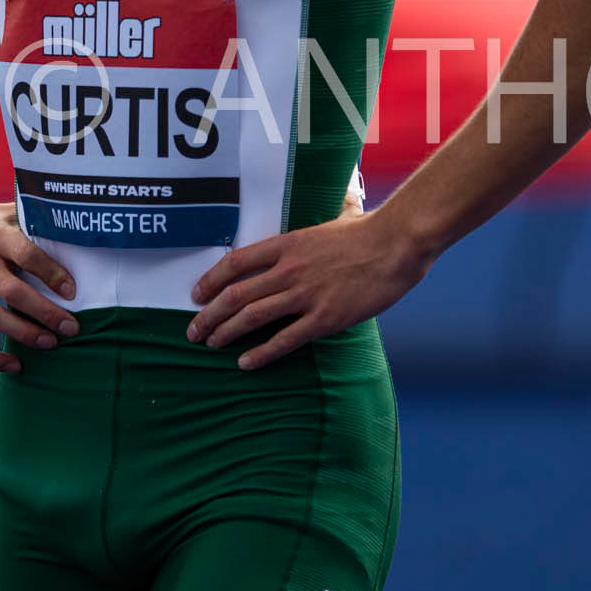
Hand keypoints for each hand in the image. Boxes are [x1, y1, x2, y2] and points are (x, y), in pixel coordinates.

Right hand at [0, 196, 79, 375]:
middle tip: (70, 328)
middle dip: (45, 313)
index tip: (71, 291)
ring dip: (24, 333)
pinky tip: (14, 365)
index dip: (51, 274)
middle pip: (14, 292)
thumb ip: (30, 220)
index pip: (27, 255)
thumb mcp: (1, 212)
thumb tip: (70, 225)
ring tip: (50, 343)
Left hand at [186, 204, 429, 369]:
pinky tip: (246, 362)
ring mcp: (305, 294)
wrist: (396, 243)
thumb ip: (299, 242)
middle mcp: (288, 269)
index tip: (196, 295)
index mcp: (286, 245)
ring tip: (211, 344)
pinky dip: (260, 353)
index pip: (234, 263)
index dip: (210, 280)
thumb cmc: (364, 233)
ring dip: (225, 333)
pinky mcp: (324, 318)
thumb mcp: (321, 228)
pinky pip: (284, 339)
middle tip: (194, 330)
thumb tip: (287, 249)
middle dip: (208, 315)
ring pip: (252, 317)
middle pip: (235, 295)